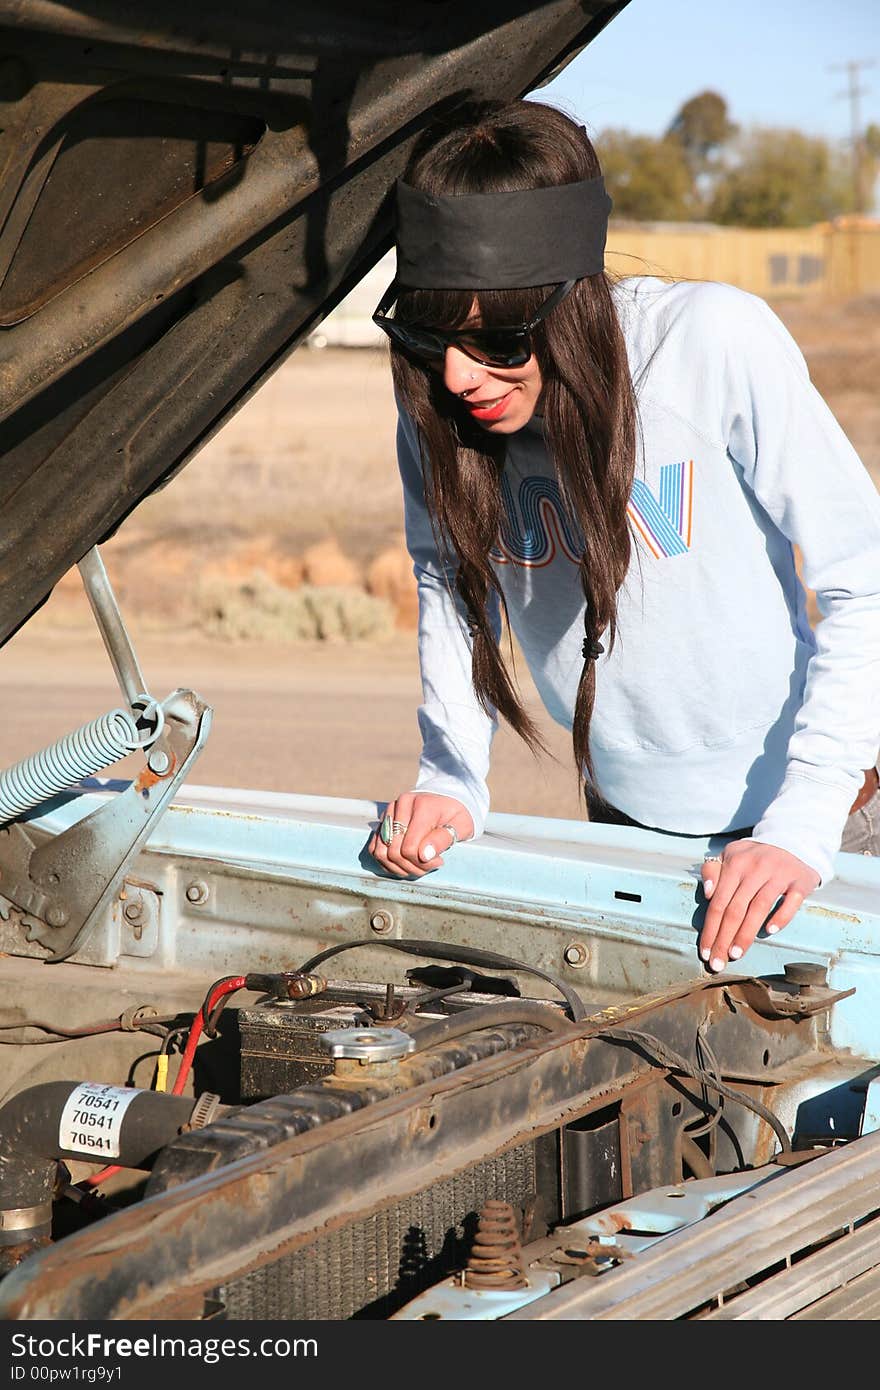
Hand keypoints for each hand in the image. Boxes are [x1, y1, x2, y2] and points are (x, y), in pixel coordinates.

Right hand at [368, 792, 473, 877]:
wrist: (447, 802)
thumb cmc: (456, 816)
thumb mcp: (461, 825)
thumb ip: (444, 839)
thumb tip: (424, 855)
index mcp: (421, 805)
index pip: (410, 847)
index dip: (423, 863)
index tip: (439, 862)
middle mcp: (401, 806)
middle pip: (393, 851)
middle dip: (411, 867)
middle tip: (429, 867)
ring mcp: (389, 813)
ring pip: (381, 851)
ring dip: (398, 867)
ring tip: (417, 866)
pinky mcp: (382, 821)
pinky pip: (374, 848)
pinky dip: (387, 862)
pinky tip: (405, 863)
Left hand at [699, 840, 819, 970]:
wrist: (792, 843)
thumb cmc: (753, 858)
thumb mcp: (729, 857)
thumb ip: (712, 871)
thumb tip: (707, 893)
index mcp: (735, 863)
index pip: (718, 902)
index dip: (710, 928)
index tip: (704, 952)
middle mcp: (756, 868)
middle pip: (736, 909)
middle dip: (724, 938)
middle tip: (717, 962)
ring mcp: (779, 873)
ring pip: (759, 907)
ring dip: (746, 933)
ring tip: (736, 954)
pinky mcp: (800, 880)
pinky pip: (791, 901)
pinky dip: (781, 916)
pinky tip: (770, 932)